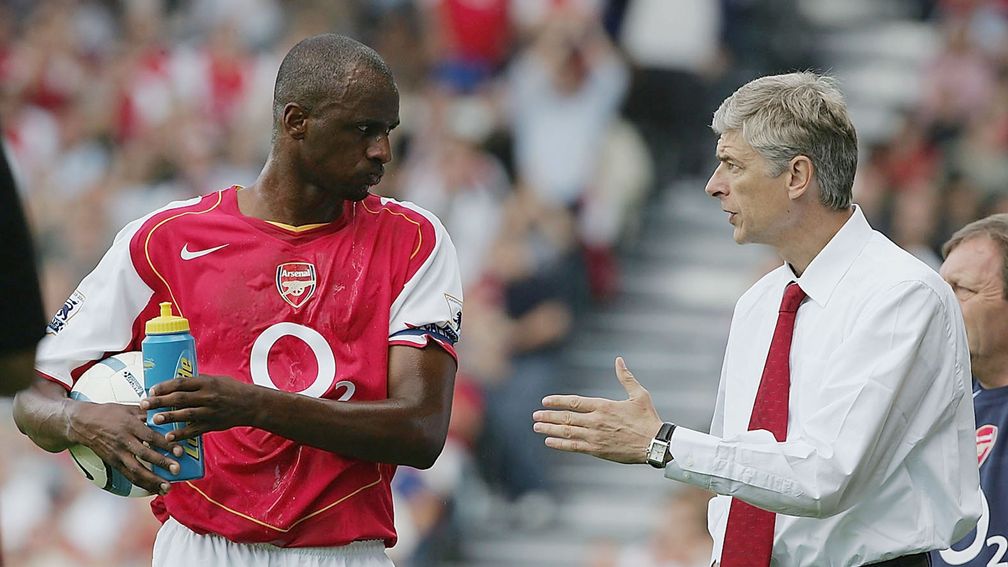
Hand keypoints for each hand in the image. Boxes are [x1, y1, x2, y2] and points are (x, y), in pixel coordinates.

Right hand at [67, 400, 180, 494]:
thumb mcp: (130, 408)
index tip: (179, 451)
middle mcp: (123, 441)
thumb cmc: (109, 413)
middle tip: (177, 470)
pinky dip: (142, 484)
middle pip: (144, 454)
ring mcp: (117, 454)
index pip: (150, 436)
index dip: (165, 444)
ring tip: (167, 488)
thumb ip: (149, 413)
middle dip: (161, 463)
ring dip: (152, 481)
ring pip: (135, 470)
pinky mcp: (113, 463)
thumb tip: (169, 414)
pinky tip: (154, 489)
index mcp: (130, 425)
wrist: (83, 424)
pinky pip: (128, 476)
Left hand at [140, 374, 256, 440]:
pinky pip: (194, 430)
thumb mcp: (216, 380)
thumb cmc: (233, 389)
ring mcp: (210, 411)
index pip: (181, 383)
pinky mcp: (212, 424)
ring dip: (168, 417)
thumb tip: (176, 383)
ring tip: (154, 419)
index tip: (151, 390)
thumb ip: (198, 382)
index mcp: (207, 383)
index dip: (164, 386)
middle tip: (144, 404)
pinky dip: (181, 434)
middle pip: (179, 398)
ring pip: (185, 414)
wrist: (251, 404)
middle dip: (159, 401)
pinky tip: (169, 437)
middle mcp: (207, 396)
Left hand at [532, 357, 662, 463]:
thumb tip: (619, 359)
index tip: (545, 401)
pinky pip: (574, 446)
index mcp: (604, 406)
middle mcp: (596, 420)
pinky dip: (560, 444)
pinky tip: (549, 442)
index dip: (557, 401)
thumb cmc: (648, 418)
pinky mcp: (597, 450)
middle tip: (534, 416)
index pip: (574, 402)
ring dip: (550, 429)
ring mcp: (595, 436)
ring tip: (536, 427)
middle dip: (548, 416)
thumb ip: (626, 377)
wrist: (655, 444)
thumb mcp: (639, 394)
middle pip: (566, 417)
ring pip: (567, 432)